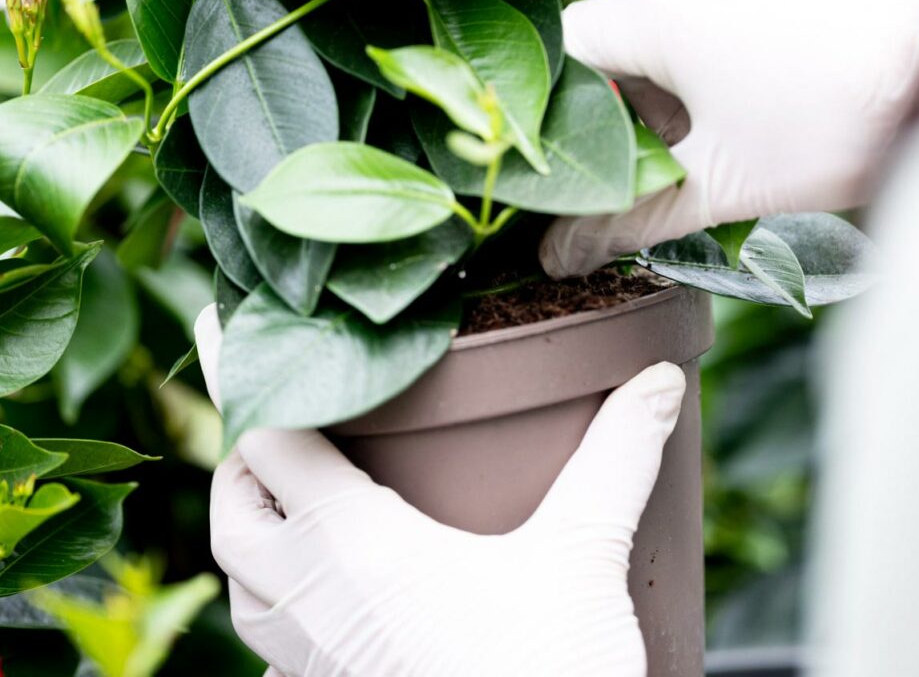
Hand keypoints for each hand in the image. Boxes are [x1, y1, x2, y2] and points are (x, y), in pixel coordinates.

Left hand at [195, 305, 685, 676]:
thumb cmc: (544, 676)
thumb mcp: (584, 554)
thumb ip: (617, 456)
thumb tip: (658, 379)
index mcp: (357, 544)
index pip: (267, 437)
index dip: (241, 371)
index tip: (215, 321)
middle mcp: (316, 599)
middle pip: (231, 509)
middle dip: (241, 454)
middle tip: (277, 414)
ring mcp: (315, 661)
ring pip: (242, 581)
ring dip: (251, 528)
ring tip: (292, 494)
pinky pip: (270, 640)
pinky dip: (274, 595)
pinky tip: (327, 585)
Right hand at [540, 0, 918, 277]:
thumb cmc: (833, 128)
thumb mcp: (720, 185)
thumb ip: (625, 217)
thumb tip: (557, 260)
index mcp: (648, 6)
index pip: (573, 49)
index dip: (592, 99)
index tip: (633, 131)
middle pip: (632, 11)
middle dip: (654, 66)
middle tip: (712, 117)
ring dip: (700, 16)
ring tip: (763, 67)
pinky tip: (792, 16)